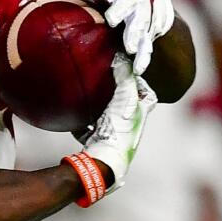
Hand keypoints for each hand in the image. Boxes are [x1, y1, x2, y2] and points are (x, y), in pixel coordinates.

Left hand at [29, 0, 174, 73]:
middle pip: (128, 0)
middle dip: (121, 9)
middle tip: (112, 19)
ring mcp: (140, 14)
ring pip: (141, 23)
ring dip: (135, 34)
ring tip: (129, 46)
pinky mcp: (148, 31)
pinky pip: (148, 44)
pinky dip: (144, 56)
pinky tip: (138, 68)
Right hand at [79, 53, 156, 191]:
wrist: (101, 163)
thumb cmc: (118, 132)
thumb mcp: (124, 99)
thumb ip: (125, 77)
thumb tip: (122, 57)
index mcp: (139, 117)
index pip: (148, 98)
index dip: (143, 86)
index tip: (130, 74)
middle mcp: (129, 129)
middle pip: (127, 108)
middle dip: (118, 96)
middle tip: (107, 82)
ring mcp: (113, 138)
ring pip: (107, 120)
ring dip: (100, 111)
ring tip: (89, 97)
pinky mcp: (96, 145)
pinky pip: (88, 132)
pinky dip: (81, 126)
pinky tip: (73, 118)